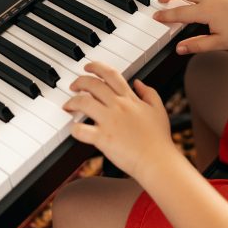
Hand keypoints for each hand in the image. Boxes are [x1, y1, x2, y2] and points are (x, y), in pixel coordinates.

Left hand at [63, 62, 176, 179]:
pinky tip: (74, 129)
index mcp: (130, 99)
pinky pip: (81, 130)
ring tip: (68, 105)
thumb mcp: (159, 110)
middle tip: (74, 86)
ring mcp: (109, 121)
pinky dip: (74, 129)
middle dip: (79, 82)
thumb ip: (149, 93)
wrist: (157, 160)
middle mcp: (118, 106)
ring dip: (72, 101)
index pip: (111, 74)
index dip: (96, 67)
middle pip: (93, 85)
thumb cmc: (159, 139)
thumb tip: (138, 83)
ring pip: (83, 102)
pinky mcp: (103, 138)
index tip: (88, 67)